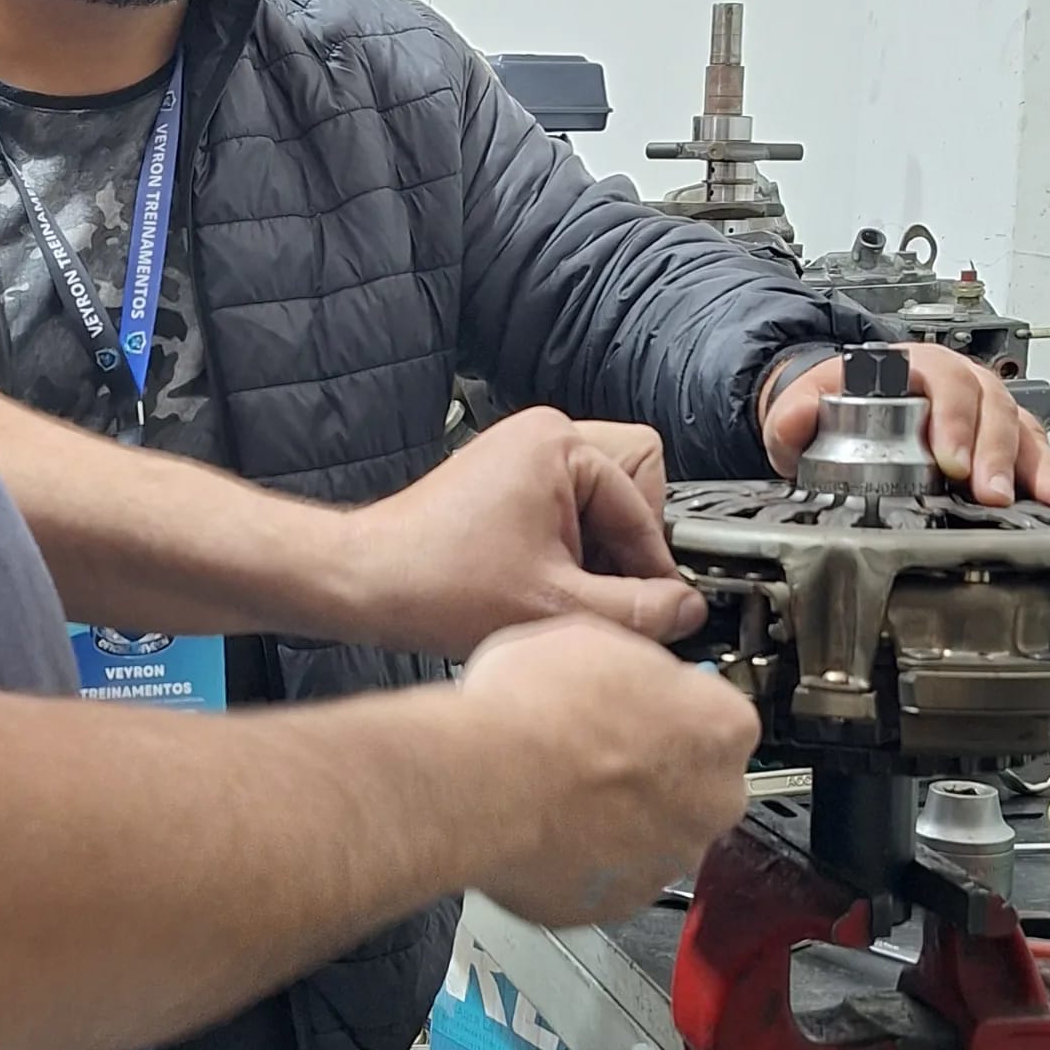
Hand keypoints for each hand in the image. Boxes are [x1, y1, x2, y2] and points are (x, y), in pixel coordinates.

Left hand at [355, 409, 705, 658]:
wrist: (361, 585)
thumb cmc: (432, 582)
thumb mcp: (556, 610)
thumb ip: (639, 612)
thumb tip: (688, 610)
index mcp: (561, 443)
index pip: (648, 508)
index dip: (654, 571)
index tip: (659, 614)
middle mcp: (544, 435)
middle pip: (637, 489)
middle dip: (628, 550)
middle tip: (607, 596)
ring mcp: (524, 456)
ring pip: (604, 505)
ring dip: (598, 555)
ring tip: (565, 596)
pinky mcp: (508, 484)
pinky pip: (570, 511)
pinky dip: (569, 553)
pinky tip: (541, 589)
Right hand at [461, 618, 756, 927]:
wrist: (483, 786)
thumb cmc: (530, 713)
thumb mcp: (589, 637)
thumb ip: (634, 664)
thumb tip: (624, 667)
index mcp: (721, 724)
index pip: (715, 713)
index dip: (667, 707)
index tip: (640, 706)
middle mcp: (712, 798)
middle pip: (694, 779)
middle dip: (651, 767)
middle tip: (593, 746)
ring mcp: (670, 856)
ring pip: (654, 830)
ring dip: (618, 813)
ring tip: (558, 786)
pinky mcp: (623, 900)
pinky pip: (613, 875)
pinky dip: (586, 856)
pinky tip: (547, 823)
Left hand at [760, 344, 1049, 510]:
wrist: (835, 413)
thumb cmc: (831, 405)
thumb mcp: (801, 405)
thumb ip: (792, 414)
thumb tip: (796, 417)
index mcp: (912, 365)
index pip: (945, 381)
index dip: (954, 418)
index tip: (951, 460)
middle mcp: (955, 382)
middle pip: (990, 405)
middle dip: (996, 452)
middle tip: (992, 494)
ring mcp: (980, 411)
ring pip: (1019, 427)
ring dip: (1037, 465)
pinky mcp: (994, 441)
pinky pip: (1030, 451)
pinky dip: (1049, 474)